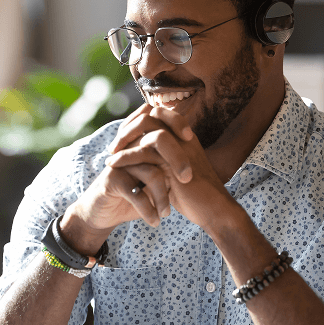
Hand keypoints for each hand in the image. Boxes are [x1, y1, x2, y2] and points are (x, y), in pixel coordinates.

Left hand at [105, 104, 229, 228]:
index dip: (137, 121)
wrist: (213, 210)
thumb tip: (141, 153)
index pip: (158, 113)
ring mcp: (180, 146)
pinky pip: (144, 151)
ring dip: (124, 138)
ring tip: (110, 154)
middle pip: (151, 114)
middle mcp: (183, 136)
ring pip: (146, 128)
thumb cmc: (195, 195)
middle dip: (129, 126)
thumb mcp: (175, 172)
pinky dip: (125, 156)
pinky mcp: (174, 162)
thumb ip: (162, 159)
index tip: (123, 137)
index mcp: (185, 136)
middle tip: (114, 144)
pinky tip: (113, 164)